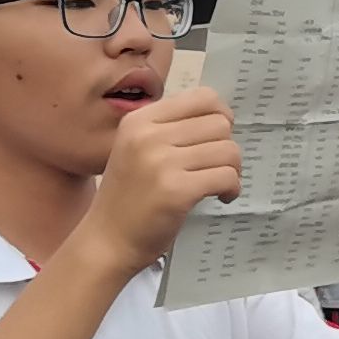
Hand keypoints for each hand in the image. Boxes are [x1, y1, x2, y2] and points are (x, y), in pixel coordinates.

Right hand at [80, 90, 247, 276]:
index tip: (218, 137)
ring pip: (229, 150)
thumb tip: (223, 116)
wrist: (106, 241)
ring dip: (232, 170)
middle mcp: (148, 136)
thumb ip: (172, 129)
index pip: (202, 97)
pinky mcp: (176, 191)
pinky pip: (227, 176)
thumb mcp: (138, 149)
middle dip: (226, 147)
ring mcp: (161, 163)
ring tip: (218, 184)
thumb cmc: (129, 197)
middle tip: (216, 168)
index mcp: (139, 120)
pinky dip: (232, 188)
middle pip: (219, 124)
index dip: (221, 115)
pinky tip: (222, 197)